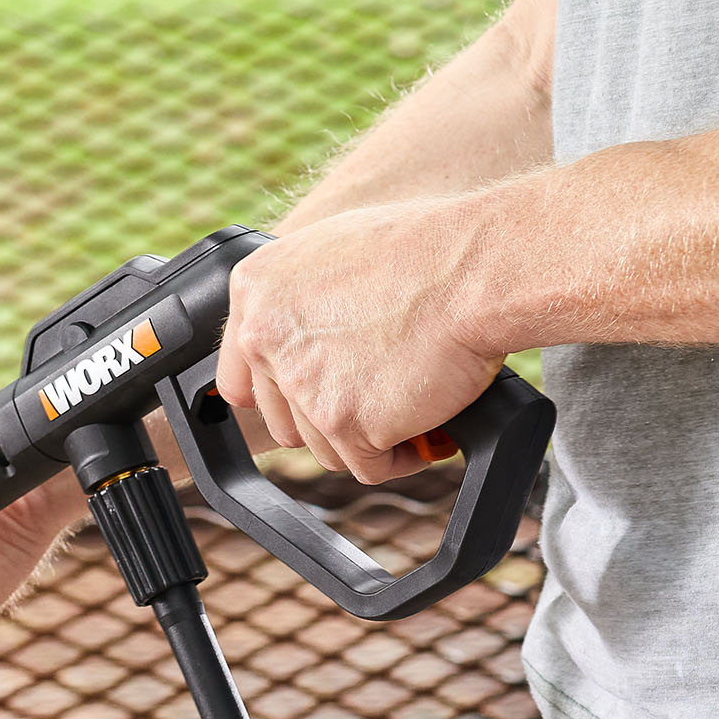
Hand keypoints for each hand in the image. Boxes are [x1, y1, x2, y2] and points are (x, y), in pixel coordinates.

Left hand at [215, 202, 504, 482]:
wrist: (477, 269)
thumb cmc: (426, 253)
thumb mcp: (333, 253)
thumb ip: (294, 303)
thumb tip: (286, 343)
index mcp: (255, 290)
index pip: (240, 377)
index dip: (281, 395)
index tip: (310, 400)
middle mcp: (266, 338)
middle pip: (286, 419)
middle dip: (332, 417)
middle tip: (379, 394)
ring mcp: (303, 384)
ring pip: (325, 447)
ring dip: (368, 438)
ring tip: (411, 402)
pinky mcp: (344, 422)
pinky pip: (366, 465)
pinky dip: (398, 457)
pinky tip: (426, 427)